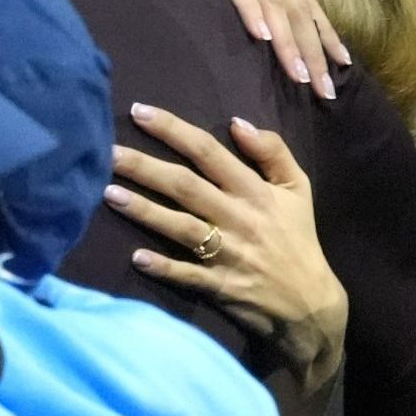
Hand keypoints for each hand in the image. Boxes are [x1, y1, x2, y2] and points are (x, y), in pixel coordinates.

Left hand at [108, 104, 346, 415]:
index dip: (173, 130)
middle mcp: (238, 218)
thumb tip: (237, 123)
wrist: (310, 303)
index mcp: (255, 190)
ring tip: (107, 194)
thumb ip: (273, 151)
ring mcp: (227, 254)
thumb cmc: (297, 237)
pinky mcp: (220, 286)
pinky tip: (135, 257)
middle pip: (185, 186)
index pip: (208, 151)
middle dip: (144, 166)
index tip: (138, 111)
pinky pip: (187, 275)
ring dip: (144, 211)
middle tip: (105, 150)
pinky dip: (162, 267)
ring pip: (180, 227)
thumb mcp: (298, 188)